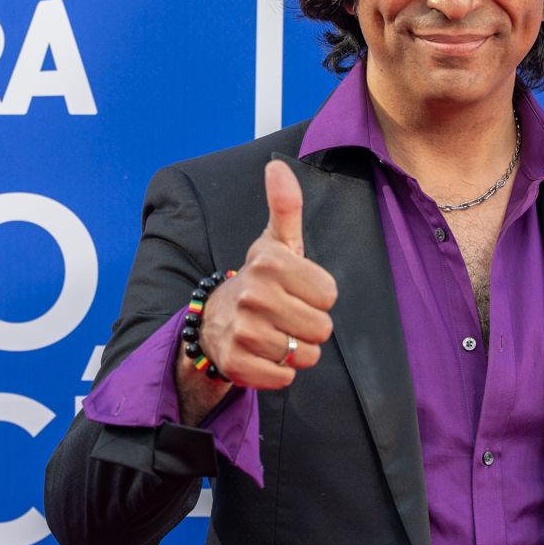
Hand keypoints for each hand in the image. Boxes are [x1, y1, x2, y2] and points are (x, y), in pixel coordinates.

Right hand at [193, 159, 338, 389]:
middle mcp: (253, 294)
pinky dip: (279, 373)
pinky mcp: (236, 363)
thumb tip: (277, 166)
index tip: (296, 291)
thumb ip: (285, 206)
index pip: (329, 295)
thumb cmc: (259, 281)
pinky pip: (284, 378)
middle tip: (285, 316)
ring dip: (295, 351)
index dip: (317, 296)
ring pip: (304, 355)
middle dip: (309, 328)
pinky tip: (264, 354)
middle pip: (321, 328)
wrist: (214, 321)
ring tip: (274, 335)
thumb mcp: (275, 243)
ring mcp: (242, 330)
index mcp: (270, 263)